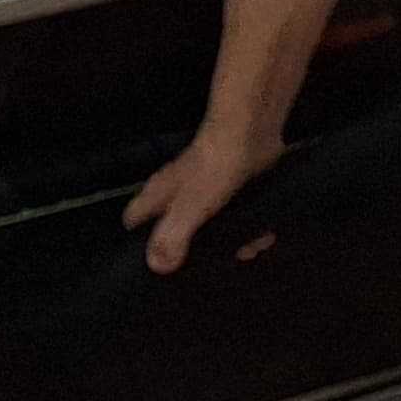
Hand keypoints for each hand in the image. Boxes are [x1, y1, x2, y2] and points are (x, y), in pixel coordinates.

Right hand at [126, 122, 282, 274]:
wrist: (250, 133)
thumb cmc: (212, 171)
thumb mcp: (188, 208)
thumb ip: (171, 237)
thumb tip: (158, 267)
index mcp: (158, 196)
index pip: (134, 221)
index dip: (142, 243)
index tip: (161, 264)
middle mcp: (178, 192)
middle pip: (177, 228)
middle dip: (200, 249)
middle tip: (221, 261)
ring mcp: (206, 188)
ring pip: (212, 224)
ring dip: (232, 240)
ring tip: (250, 249)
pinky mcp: (233, 185)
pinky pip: (238, 213)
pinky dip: (250, 226)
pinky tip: (265, 235)